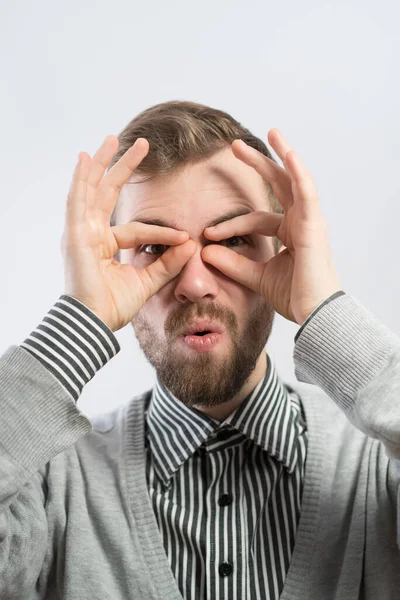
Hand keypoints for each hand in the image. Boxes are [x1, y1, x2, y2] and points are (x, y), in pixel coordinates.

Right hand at [61, 136, 195, 331]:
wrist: (94, 324)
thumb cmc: (114, 307)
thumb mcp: (148, 281)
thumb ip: (168, 263)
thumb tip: (191, 244)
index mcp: (106, 246)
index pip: (138, 230)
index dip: (162, 233)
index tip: (185, 237)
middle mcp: (91, 234)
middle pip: (108, 193)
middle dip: (123, 168)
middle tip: (140, 144)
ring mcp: (80, 232)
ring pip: (92, 189)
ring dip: (103, 163)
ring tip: (114, 139)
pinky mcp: (74, 234)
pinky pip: (78, 201)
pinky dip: (81, 180)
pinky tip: (86, 158)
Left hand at [201, 129, 340, 324]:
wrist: (313, 314)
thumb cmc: (292, 297)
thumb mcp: (254, 276)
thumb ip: (232, 263)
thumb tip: (205, 250)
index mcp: (288, 234)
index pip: (255, 219)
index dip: (230, 226)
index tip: (206, 234)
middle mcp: (300, 223)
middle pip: (277, 186)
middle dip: (257, 165)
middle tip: (234, 147)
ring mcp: (309, 221)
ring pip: (295, 180)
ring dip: (283, 154)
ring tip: (271, 131)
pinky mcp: (314, 225)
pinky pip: (307, 192)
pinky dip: (298, 171)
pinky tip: (287, 152)